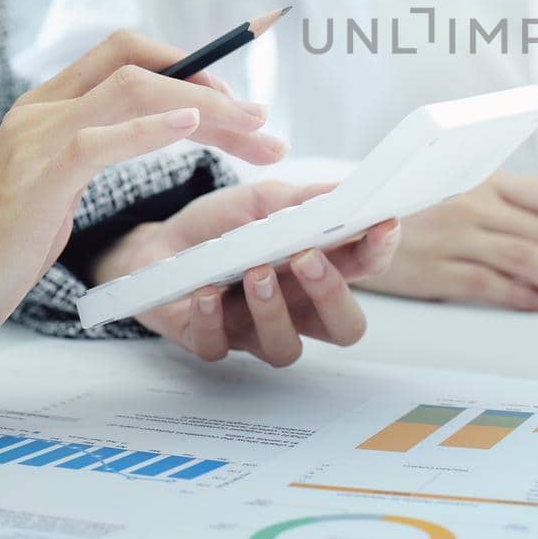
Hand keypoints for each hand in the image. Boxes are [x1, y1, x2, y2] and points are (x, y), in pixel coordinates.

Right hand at [0, 31, 283, 371]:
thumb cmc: (0, 248)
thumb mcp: (55, 185)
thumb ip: (94, 149)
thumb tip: (154, 132)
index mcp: (48, 105)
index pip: (126, 52)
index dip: (190, 63)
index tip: (241, 102)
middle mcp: (42, 109)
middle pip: (140, 63)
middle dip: (212, 86)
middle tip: (265, 124)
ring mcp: (36, 138)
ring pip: (132, 88)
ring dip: (205, 108)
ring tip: (254, 132)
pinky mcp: (37, 178)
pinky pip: (100, 138)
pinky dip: (151, 127)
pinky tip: (192, 126)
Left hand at [90, 182, 399, 366]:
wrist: (156, 246)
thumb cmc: (221, 227)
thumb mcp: (261, 201)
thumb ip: (301, 201)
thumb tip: (344, 190)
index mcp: (317, 269)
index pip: (364, 268)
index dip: (379, 250)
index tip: (381, 223)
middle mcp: (297, 308)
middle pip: (344, 328)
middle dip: (333, 296)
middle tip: (308, 257)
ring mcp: (255, 331)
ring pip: (286, 348)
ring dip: (274, 310)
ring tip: (255, 272)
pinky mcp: (210, 342)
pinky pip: (219, 347)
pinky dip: (213, 318)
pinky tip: (206, 291)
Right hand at [353, 171, 537, 314]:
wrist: (344, 217)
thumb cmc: (416, 209)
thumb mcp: (464, 195)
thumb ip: (512, 213)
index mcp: (492, 180)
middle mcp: (479, 203)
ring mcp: (456, 235)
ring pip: (531, 260)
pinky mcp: (434, 268)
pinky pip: (488, 285)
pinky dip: (525, 298)